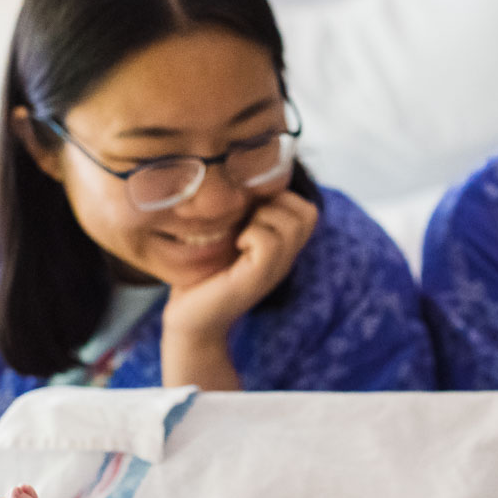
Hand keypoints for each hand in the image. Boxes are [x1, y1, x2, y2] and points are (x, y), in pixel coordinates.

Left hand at [161, 191, 318, 346]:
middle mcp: (285, 259)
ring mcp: (274, 270)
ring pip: (291, 224)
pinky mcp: (256, 279)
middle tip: (247, 220)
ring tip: (241, 234)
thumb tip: (242, 177)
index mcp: (281, 247)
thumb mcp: (225, 236)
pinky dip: (252, 235)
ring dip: (263, 218)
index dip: (282, 197)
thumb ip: (241, 214)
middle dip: (276, 203)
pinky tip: (236, 246)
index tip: (250, 210)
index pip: (307, 209)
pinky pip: (269, 242)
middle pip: (308, 212)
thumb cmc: (200, 275)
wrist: (189, 319)